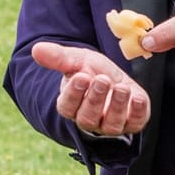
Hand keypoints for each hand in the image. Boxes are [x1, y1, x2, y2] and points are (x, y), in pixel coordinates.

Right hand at [32, 42, 151, 135]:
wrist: (116, 77)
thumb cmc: (93, 71)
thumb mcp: (77, 60)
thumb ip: (58, 58)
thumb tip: (36, 49)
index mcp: (72, 106)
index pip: (67, 106)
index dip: (74, 93)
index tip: (81, 76)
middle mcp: (90, 119)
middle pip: (88, 117)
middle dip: (95, 98)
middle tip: (102, 80)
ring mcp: (111, 124)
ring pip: (111, 124)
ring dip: (116, 105)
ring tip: (121, 87)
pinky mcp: (132, 122)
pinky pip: (135, 123)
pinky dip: (137, 112)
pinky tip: (138, 98)